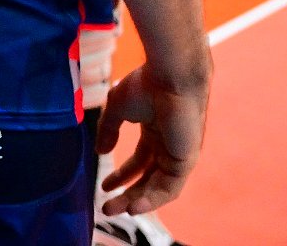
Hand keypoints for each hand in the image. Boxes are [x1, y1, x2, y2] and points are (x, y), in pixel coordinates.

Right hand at [96, 62, 210, 216]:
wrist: (169, 77)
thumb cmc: (145, 85)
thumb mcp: (117, 109)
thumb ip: (109, 131)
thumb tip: (100, 151)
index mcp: (155, 133)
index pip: (139, 161)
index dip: (121, 175)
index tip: (104, 185)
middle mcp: (168, 147)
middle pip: (147, 178)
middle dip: (127, 194)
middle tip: (107, 208)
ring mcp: (178, 155)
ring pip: (158, 187)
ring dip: (138, 201)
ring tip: (117, 210)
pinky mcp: (186, 161)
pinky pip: (170, 187)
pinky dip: (154, 199)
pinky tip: (136, 206)